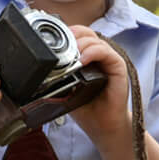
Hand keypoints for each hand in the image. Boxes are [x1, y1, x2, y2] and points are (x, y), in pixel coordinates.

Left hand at [65, 23, 133, 139]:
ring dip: (81, 43)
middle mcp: (98, 56)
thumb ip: (58, 75)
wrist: (102, 127)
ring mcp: (109, 61)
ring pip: (95, 40)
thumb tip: (40, 69)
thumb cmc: (86, 108)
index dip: (67, 33)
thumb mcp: (66, 88)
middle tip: (62, 45)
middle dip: (73, 35)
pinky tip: (83, 60)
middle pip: (86, 32)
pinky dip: (93, 52)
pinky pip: (107, 52)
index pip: (77, 35)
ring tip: (72, 54)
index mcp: (86, 57)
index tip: (54, 38)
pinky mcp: (118, 68)